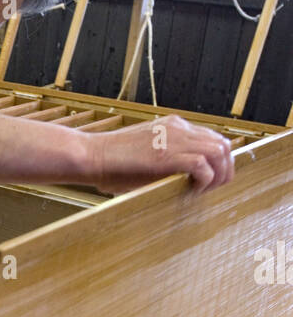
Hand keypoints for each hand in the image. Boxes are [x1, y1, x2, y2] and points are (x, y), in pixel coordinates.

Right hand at [87, 115, 233, 194]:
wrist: (92, 155)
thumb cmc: (112, 161)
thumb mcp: (145, 151)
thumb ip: (165, 157)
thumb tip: (179, 178)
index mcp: (174, 125)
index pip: (213, 138)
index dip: (218, 161)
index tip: (208, 180)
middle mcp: (179, 129)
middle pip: (223, 144)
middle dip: (224, 169)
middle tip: (211, 189)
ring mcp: (175, 141)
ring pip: (220, 153)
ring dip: (218, 175)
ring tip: (203, 190)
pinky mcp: (168, 157)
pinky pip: (204, 166)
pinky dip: (204, 182)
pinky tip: (191, 191)